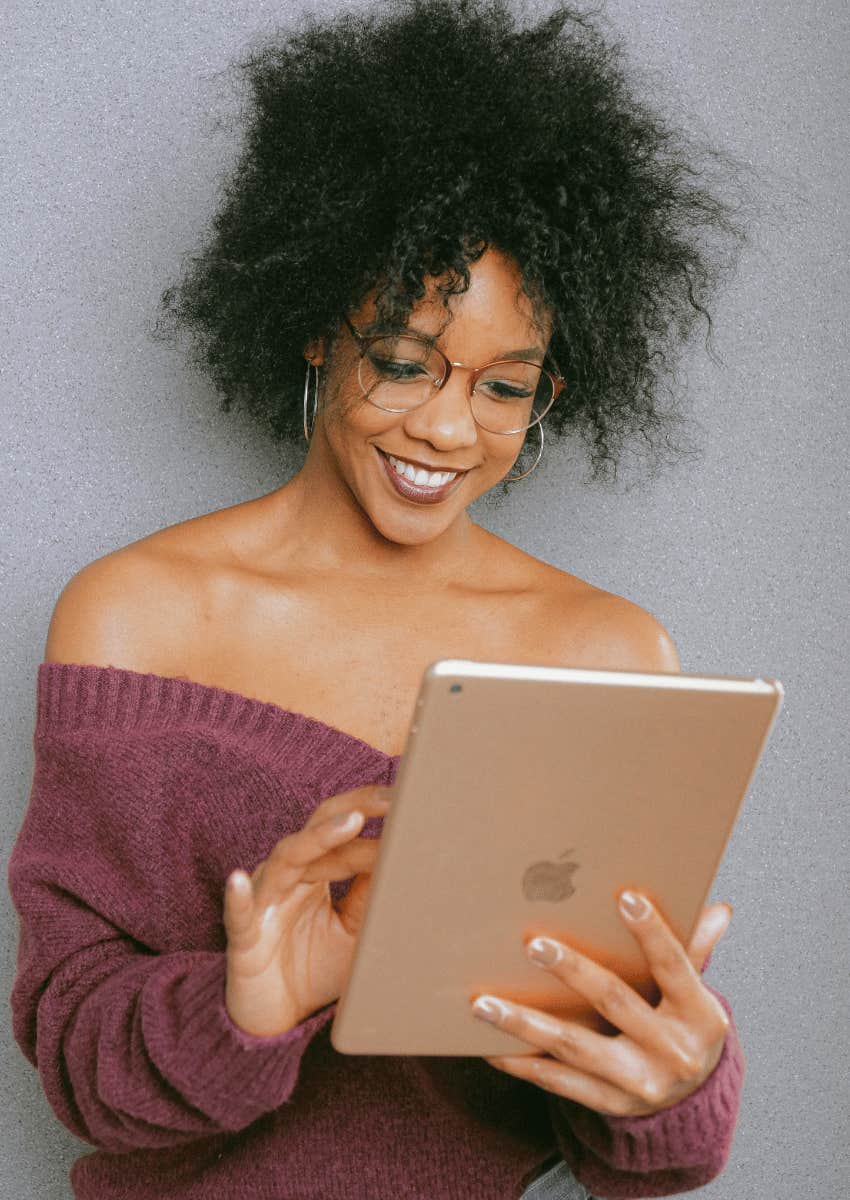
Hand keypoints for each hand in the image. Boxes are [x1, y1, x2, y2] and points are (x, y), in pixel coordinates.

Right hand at [222, 784, 389, 1037]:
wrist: (275, 1019)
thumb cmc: (314, 968)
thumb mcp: (354, 931)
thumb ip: (370, 896)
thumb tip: (404, 860)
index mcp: (315, 871)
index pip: (344, 836)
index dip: (375, 823)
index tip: (411, 808)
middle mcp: (288, 876)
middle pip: (317, 828)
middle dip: (353, 807)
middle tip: (391, 795)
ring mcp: (264, 901)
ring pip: (287, 857)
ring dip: (318, 838)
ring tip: (352, 821)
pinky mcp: (244, 938)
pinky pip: (238, 913)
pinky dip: (238, 896)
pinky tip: (240, 879)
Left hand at [471, 892, 732, 1116]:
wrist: (692, 1101)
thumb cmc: (683, 1023)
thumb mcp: (696, 991)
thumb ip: (697, 948)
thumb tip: (717, 908)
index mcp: (700, 1015)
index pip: (675, 965)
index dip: (652, 931)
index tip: (625, 895)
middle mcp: (672, 1052)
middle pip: (614, 1001)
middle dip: (572, 971)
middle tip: (533, 944)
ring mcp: (639, 1084)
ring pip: (574, 1047)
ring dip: (525, 1024)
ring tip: (484, 1003)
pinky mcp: (610, 1105)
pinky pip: (558, 1082)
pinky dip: (521, 1064)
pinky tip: (488, 1045)